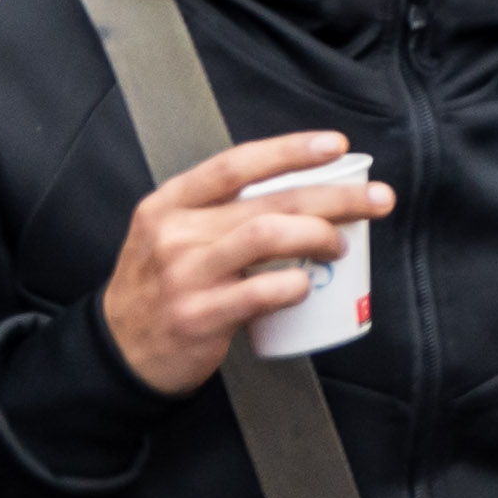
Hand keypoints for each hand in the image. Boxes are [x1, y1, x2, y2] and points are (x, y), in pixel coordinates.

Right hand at [97, 136, 394, 395]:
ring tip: (341, 245)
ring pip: (266, 235)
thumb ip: (223, 212)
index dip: (289, 150)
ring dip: (319, 235)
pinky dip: (293, 285)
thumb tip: (305, 193)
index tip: (337, 146)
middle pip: (268, 201)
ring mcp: (183, 274)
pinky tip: (305, 285)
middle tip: (378, 200)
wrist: (119, 352)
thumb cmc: (163, 285)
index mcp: (170, 203)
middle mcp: (174, 232)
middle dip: (335, 197)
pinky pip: (259, 291)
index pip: (236, 164)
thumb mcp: (174, 235)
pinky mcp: (196, 315)